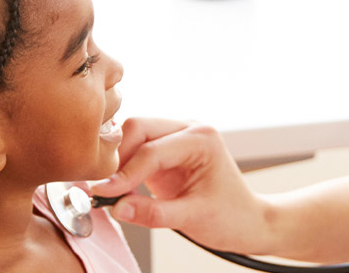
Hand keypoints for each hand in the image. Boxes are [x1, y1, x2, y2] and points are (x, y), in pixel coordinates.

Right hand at [89, 117, 275, 253]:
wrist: (247, 220)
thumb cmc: (231, 216)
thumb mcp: (193, 218)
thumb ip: (154, 213)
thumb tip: (117, 208)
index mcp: (202, 138)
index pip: (152, 150)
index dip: (124, 173)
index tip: (103, 193)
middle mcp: (188, 129)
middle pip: (137, 128)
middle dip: (116, 158)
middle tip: (102, 189)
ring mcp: (175, 137)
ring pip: (132, 135)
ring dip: (117, 161)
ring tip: (108, 191)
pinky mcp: (165, 150)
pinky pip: (135, 150)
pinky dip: (122, 167)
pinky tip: (117, 188)